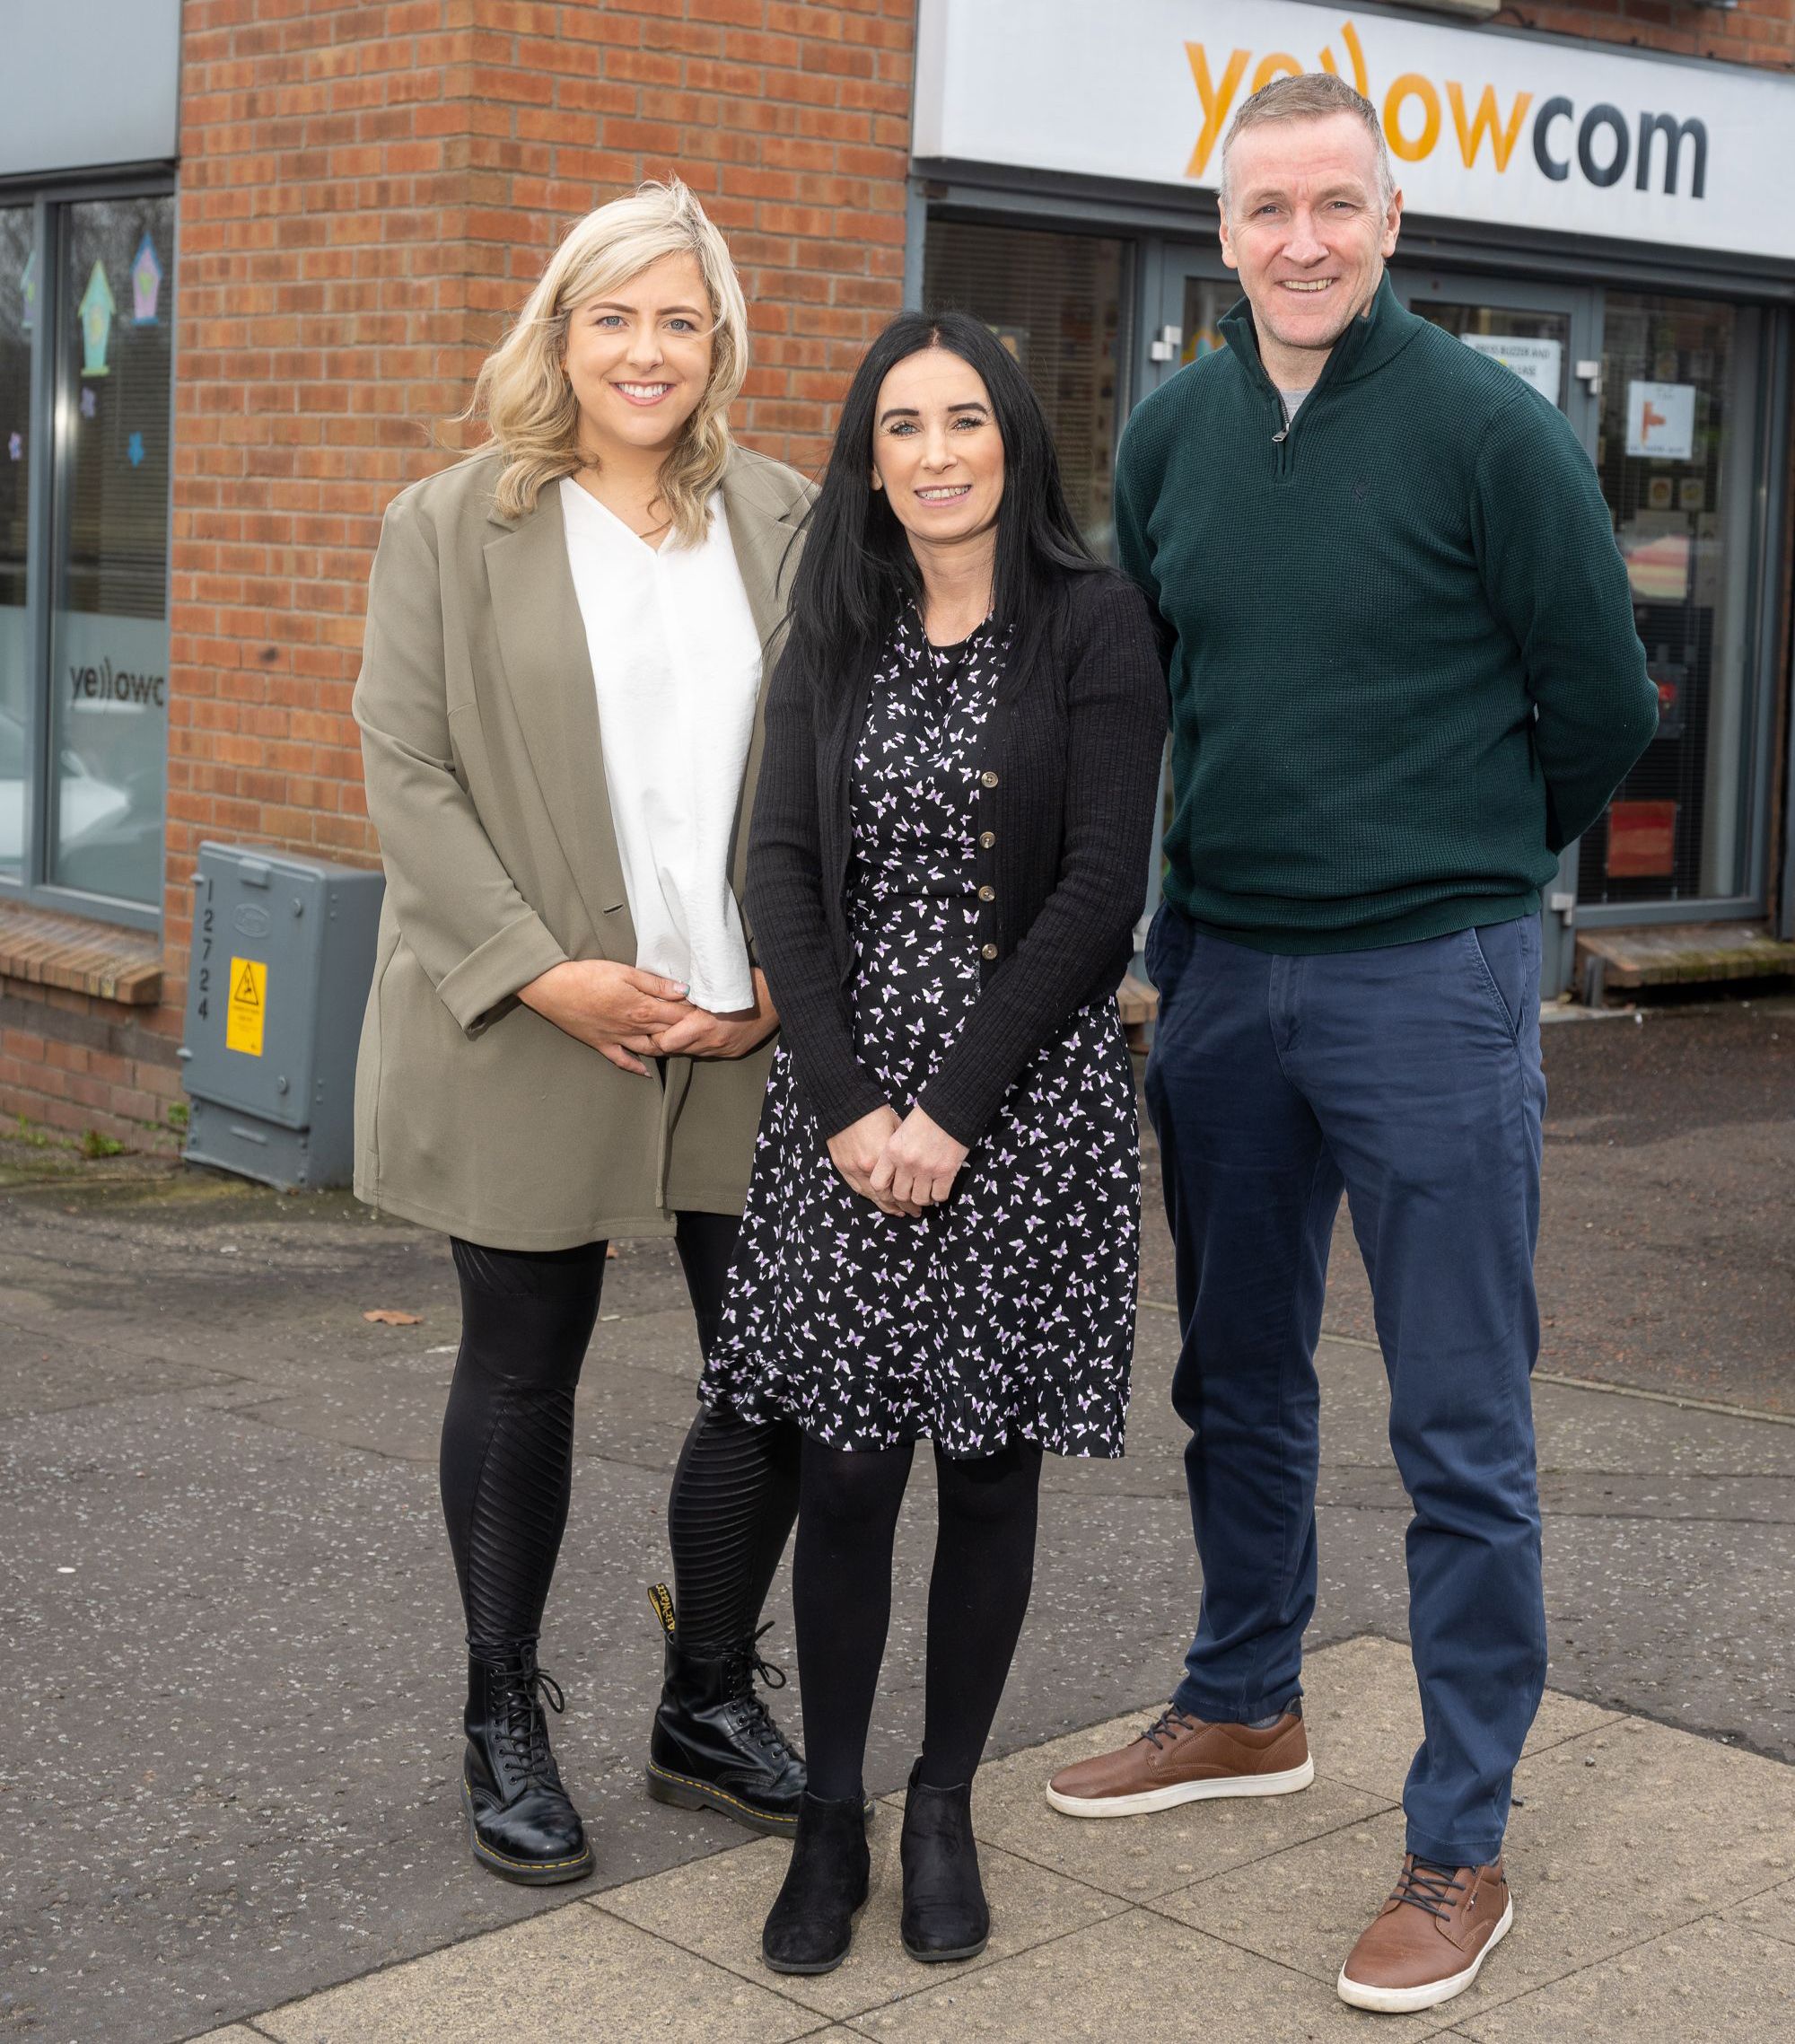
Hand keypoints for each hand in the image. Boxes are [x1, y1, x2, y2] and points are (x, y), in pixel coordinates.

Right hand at [518, 959, 693, 1074]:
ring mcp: (618, 1039)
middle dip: (687, 1033)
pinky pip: (623, 1060)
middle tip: (702, 1032)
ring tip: (682, 1047)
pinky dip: (637, 1067)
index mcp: (642, 1008)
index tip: (709, 1013)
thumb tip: (684, 991)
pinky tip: (647, 1072)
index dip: (695, 1014)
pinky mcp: (602, 1044)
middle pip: (668, 1034)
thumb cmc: (588, 976)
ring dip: (667, 1049)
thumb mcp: (625, 972)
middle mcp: (634, 1028)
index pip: (678, 1015)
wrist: (553, 988)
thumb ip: (656, 984)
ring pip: (651, 1049)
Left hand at [651, 968, 778, 1059]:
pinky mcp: (734, 1052)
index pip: (665, 1042)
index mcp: (705, 1025)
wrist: (779, 996)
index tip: (650, 1023)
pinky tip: (699, 1031)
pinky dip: (699, 1043)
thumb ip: (687, 996)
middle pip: (675, 1050)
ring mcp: (724, 1050)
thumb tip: (664, 996)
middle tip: (657, 1026)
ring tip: (677, 1026)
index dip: (654, 1034)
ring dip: (682, 1041)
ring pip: (690, 1052)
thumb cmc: (746, 982)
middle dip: (664, 1039)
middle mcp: (713, 1043)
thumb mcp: (711, 984)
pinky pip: (708, 1052)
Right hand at [826, 1105, 908, 1215]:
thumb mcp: (896, 1129)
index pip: (899, 1187)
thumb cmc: (874, 1113)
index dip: (910, 1199)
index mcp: (883, 1158)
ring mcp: (852, 1169)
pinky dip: (869, 1196)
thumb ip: (901, 1151)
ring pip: (871, 1196)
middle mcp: (867, 1168)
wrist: (845, 1104)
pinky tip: (878, 1200)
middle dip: (901, 1206)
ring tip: (897, 1211)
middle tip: (913, 1211)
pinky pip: (857, 1188)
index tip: (920, 1204)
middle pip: (886, 1197)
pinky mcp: (842, 1166)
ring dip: (885, 1205)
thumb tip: (913, 1165)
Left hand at [869, 1107, 967, 1213]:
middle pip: (900, 1195)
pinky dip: (939, 1196)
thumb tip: (894, 1176)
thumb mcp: (900, 1132)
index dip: (884, 1193)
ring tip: (927, 1193)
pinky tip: (939, 1189)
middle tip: (912, 1196)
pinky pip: (939, 1196)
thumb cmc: (925, 1118)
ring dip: (923, 1199)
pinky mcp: (946, 1172)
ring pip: (919, 1199)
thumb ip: (894, 1154)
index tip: (892, 1192)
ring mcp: (926, 1169)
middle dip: (906, 1199)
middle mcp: (907, 1162)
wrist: (950, 1109)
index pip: (878, 1183)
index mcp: (892, 1151)